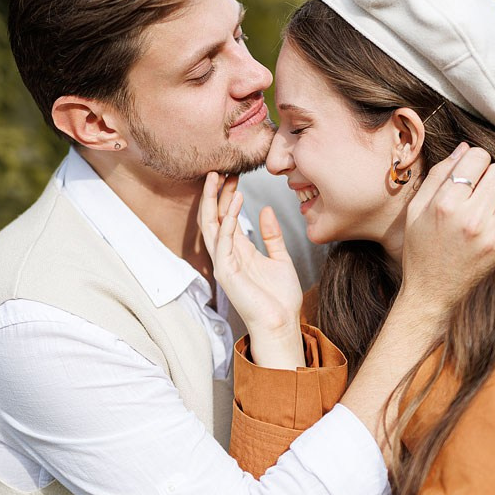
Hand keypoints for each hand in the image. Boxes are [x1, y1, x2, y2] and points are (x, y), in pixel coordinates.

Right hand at [199, 173, 304, 369]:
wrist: (282, 324)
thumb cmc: (280, 298)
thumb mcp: (280, 258)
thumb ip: (272, 236)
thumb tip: (267, 210)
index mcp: (239, 251)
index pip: (228, 217)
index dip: (229, 195)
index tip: (234, 175)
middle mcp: (228, 255)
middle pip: (215, 218)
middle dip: (216, 194)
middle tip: (220, 170)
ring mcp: (225, 263)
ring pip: (213, 226)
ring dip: (215, 202)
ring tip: (221, 179)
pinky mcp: (227, 273)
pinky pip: (224, 243)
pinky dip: (229, 222)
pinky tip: (235, 204)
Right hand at [398, 143, 494, 310]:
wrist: (431, 294)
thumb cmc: (420, 249)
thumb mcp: (416, 210)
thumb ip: (438, 176)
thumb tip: (465, 148)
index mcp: (445, 204)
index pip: (477, 157)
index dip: (474, 160)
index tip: (468, 173)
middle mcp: (471, 218)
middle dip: (491, 174)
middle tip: (480, 188)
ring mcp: (492, 234)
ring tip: (492, 201)